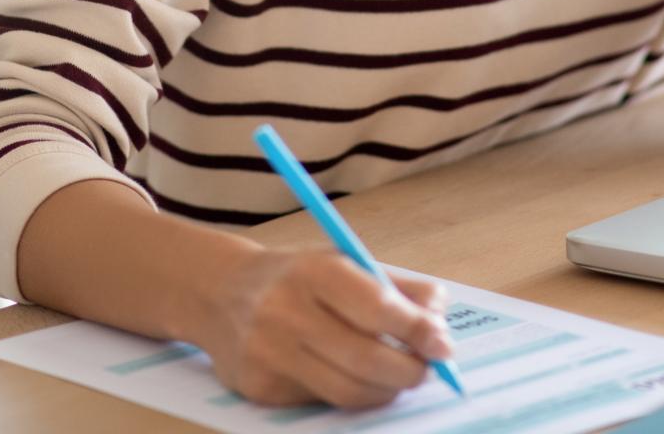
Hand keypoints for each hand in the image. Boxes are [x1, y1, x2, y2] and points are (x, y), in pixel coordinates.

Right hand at [198, 247, 452, 408]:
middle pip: (364, 358)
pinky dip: (351, 395)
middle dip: (409, 371)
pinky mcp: (260, 388)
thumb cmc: (298, 277)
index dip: (416, 330)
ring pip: (346, 391)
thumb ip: (395, 285)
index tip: (443, 344)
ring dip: (386, 390)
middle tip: (428, 369)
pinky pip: (321, 402)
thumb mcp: (343, 261)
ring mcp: (269, 354)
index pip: (376, 307)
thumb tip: (439, 311)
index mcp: (315, 271)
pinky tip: (357, 379)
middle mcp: (287, 312)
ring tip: (400, 377)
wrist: (220, 293)